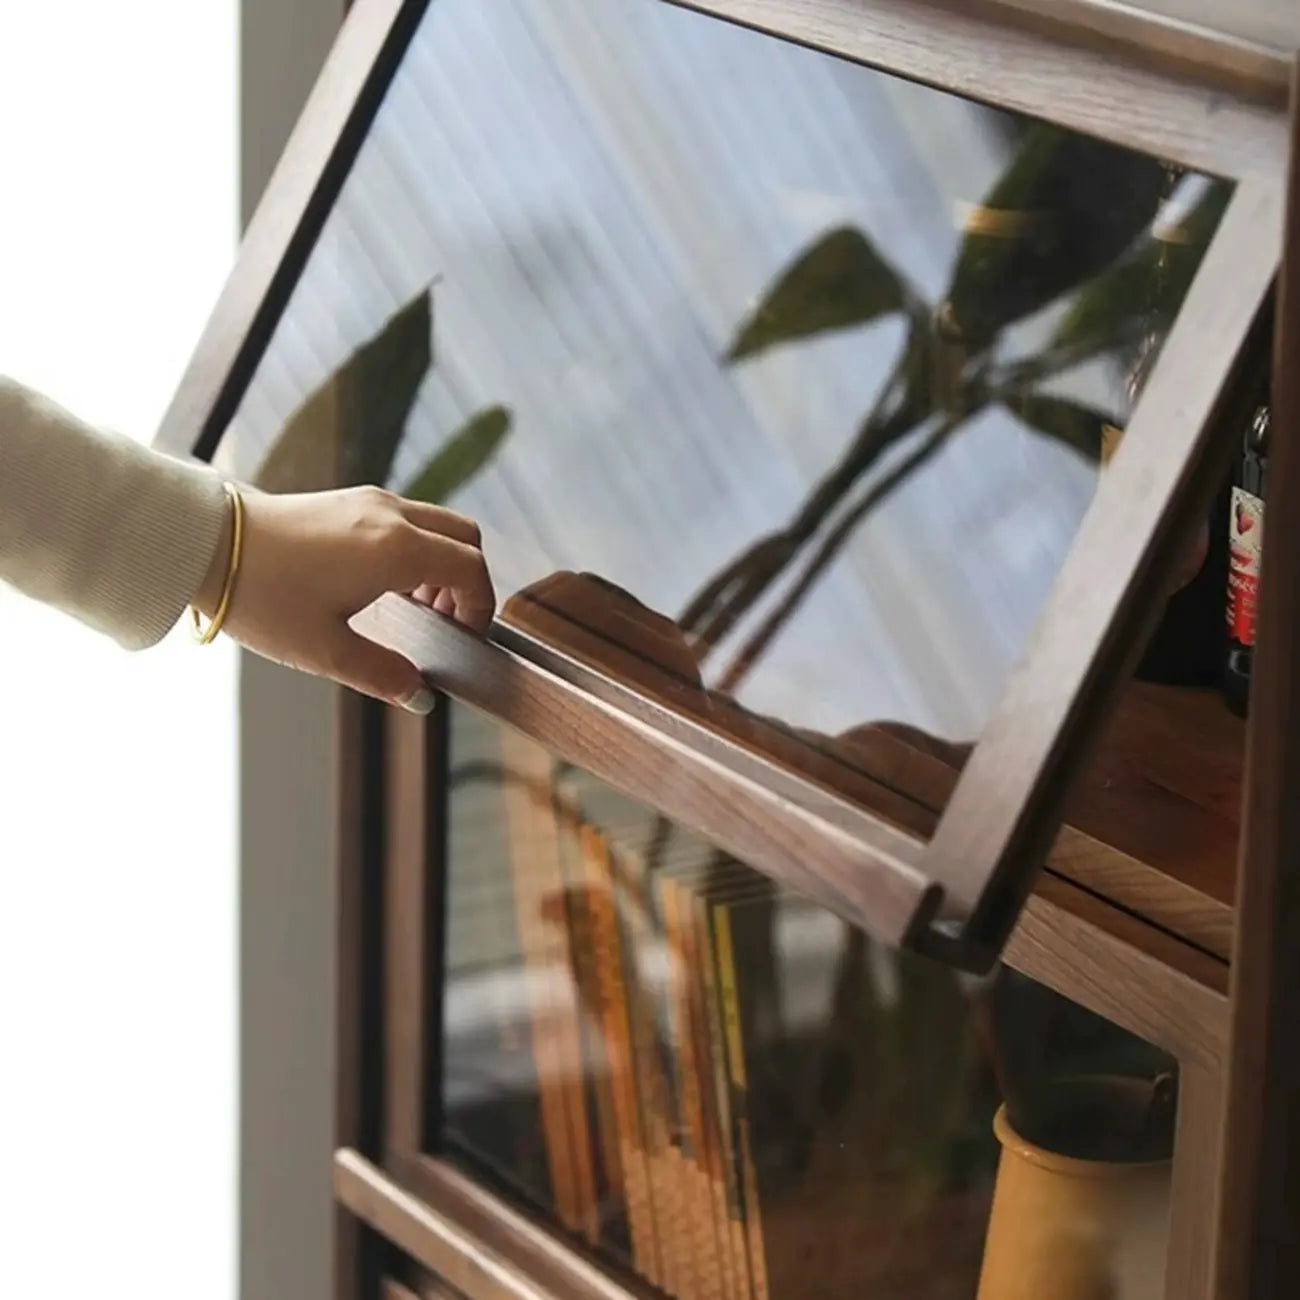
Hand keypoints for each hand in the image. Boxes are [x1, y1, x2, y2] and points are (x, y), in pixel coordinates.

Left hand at [196, 485, 493, 711]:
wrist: (204, 545)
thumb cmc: (262, 595)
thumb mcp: (325, 650)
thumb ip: (382, 674)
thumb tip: (419, 696)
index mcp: (397, 549)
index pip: (471, 568)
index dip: (480, 606)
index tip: (464, 636)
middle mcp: (391, 515)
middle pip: (465, 536)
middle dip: (467, 580)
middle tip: (444, 621)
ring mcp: (369, 501)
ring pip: (436, 524)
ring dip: (440, 564)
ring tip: (412, 607)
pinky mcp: (347, 499)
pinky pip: (406, 519)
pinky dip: (415, 549)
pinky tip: (382, 585)